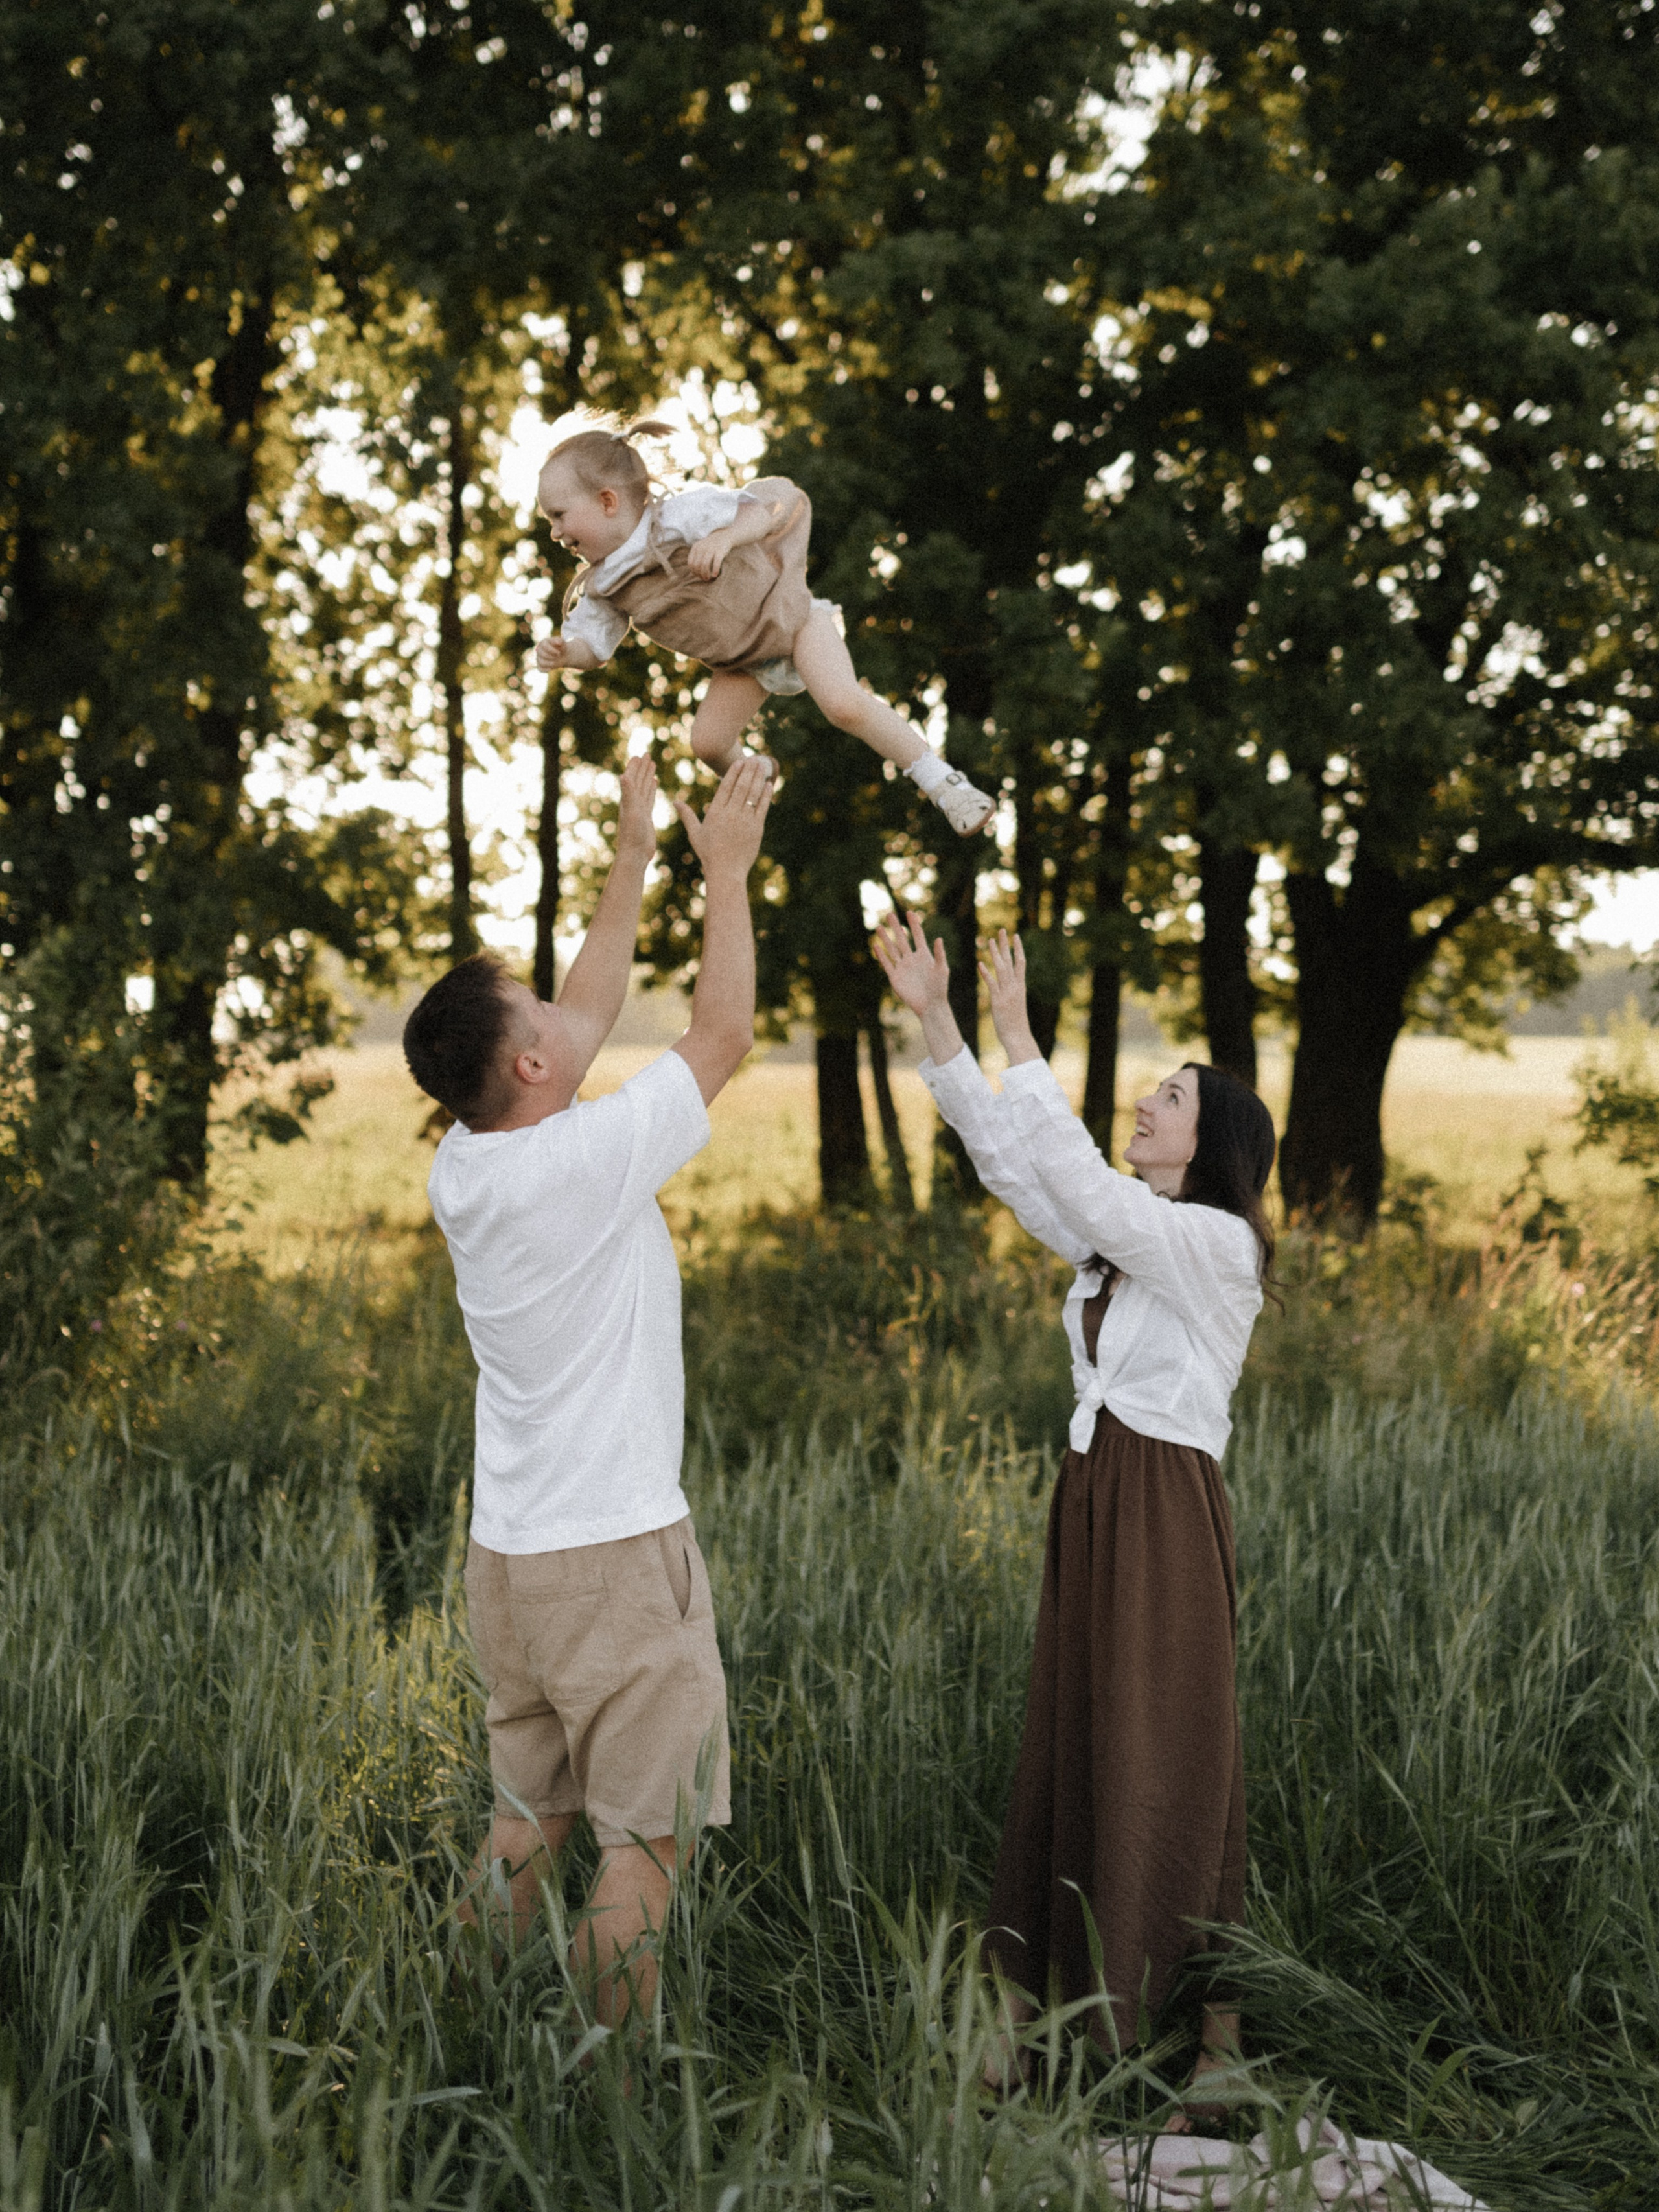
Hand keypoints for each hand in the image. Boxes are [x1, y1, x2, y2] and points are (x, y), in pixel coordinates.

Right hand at [534, 635, 569, 671]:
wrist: (563, 655)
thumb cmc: (561, 647)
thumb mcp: (562, 642)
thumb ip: (560, 641)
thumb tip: (559, 642)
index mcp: (543, 643)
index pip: (544, 646)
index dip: (551, 650)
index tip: (558, 653)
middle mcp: (539, 650)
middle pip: (541, 654)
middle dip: (550, 656)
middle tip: (557, 657)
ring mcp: (539, 658)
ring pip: (541, 662)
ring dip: (549, 663)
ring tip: (555, 663)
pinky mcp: (540, 665)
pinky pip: (540, 669)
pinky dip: (545, 670)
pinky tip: (551, 669)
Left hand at [614, 751, 658, 866]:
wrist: (635, 854)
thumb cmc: (632, 834)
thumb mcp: (632, 811)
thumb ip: (628, 793)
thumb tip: (623, 775)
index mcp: (628, 799)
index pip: (632, 778)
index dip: (635, 767)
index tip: (639, 755)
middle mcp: (632, 802)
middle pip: (638, 780)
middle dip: (642, 768)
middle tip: (647, 755)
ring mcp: (639, 809)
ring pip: (644, 788)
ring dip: (647, 777)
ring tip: (651, 766)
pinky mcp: (646, 816)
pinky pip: (649, 798)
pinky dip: (651, 790)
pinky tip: (654, 785)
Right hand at [674, 754, 770, 878]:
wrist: (726, 871)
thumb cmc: (709, 853)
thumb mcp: (695, 833)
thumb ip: (687, 815)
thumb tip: (675, 802)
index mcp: (715, 813)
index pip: (726, 787)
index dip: (733, 773)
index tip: (739, 762)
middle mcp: (730, 814)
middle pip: (741, 786)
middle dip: (748, 771)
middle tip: (754, 759)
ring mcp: (744, 820)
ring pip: (752, 794)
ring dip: (758, 778)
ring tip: (762, 766)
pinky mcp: (756, 828)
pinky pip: (762, 807)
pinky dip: (765, 795)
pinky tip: (768, 785)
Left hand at [685, 529, 730, 581]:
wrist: (725, 536)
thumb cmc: (711, 546)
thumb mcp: (701, 547)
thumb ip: (696, 556)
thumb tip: (693, 572)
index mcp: (696, 547)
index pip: (691, 563)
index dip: (694, 571)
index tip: (698, 575)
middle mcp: (702, 547)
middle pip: (697, 565)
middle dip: (700, 574)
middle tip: (704, 578)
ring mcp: (711, 549)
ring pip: (704, 565)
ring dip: (705, 574)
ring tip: (708, 578)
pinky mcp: (720, 551)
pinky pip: (716, 563)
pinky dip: (715, 570)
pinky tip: (715, 575)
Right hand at [873, 909, 949, 1017]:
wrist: (930, 1005)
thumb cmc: (939, 988)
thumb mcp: (942, 970)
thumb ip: (940, 954)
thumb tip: (939, 938)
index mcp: (924, 955)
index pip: (918, 936)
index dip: (914, 924)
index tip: (909, 912)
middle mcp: (912, 959)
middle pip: (902, 939)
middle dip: (896, 927)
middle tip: (889, 914)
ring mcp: (902, 967)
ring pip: (892, 949)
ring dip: (885, 938)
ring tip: (878, 927)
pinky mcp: (895, 977)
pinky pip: (887, 964)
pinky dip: (881, 955)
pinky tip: (875, 945)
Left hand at [978, 930, 1039, 1064]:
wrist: (1018, 1037)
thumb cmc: (1017, 1023)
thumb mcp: (1017, 1004)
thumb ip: (1014, 993)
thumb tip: (1012, 986)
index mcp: (1020, 987)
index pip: (1021, 963)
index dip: (1018, 949)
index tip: (1015, 936)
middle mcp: (1015, 987)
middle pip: (1011, 961)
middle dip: (1006, 945)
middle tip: (1002, 930)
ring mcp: (1007, 993)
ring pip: (1001, 969)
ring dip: (995, 954)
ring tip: (990, 941)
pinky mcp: (998, 1001)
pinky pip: (991, 984)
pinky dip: (985, 973)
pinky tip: (979, 963)